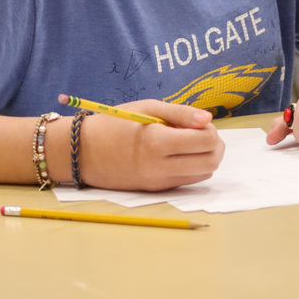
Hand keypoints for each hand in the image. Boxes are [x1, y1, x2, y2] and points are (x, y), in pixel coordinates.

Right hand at [78, 99, 224, 190]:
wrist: (83, 152)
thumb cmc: (115, 124)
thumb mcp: (146, 108)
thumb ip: (180, 113)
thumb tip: (208, 119)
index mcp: (157, 142)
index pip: (205, 142)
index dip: (210, 130)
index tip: (199, 121)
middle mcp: (160, 167)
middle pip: (210, 163)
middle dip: (214, 145)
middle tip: (201, 132)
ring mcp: (159, 182)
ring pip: (202, 175)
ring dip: (206, 157)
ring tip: (190, 141)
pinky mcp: (156, 190)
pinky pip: (186, 180)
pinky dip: (192, 167)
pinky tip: (178, 153)